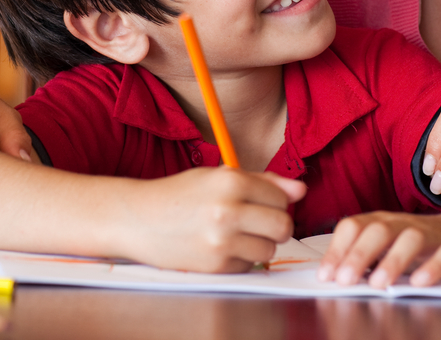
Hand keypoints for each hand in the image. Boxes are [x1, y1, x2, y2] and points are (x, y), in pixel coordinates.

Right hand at [126, 169, 306, 271]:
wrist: (139, 218)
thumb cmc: (182, 194)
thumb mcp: (220, 177)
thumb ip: (264, 182)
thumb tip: (301, 190)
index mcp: (231, 181)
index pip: (282, 198)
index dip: (276, 202)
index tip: (260, 202)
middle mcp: (228, 210)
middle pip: (283, 226)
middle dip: (277, 226)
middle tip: (259, 222)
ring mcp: (221, 241)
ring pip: (270, 249)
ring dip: (260, 243)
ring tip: (237, 233)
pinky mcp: (215, 265)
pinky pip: (249, 265)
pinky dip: (241, 258)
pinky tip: (221, 246)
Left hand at [316, 211, 440, 287]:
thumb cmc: (420, 246)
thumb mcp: (387, 248)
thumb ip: (361, 259)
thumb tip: (330, 276)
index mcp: (382, 222)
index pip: (354, 226)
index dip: (337, 250)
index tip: (326, 275)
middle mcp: (404, 224)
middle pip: (378, 230)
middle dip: (359, 254)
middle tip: (345, 280)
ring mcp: (431, 235)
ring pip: (411, 239)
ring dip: (392, 260)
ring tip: (378, 284)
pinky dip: (432, 267)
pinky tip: (418, 282)